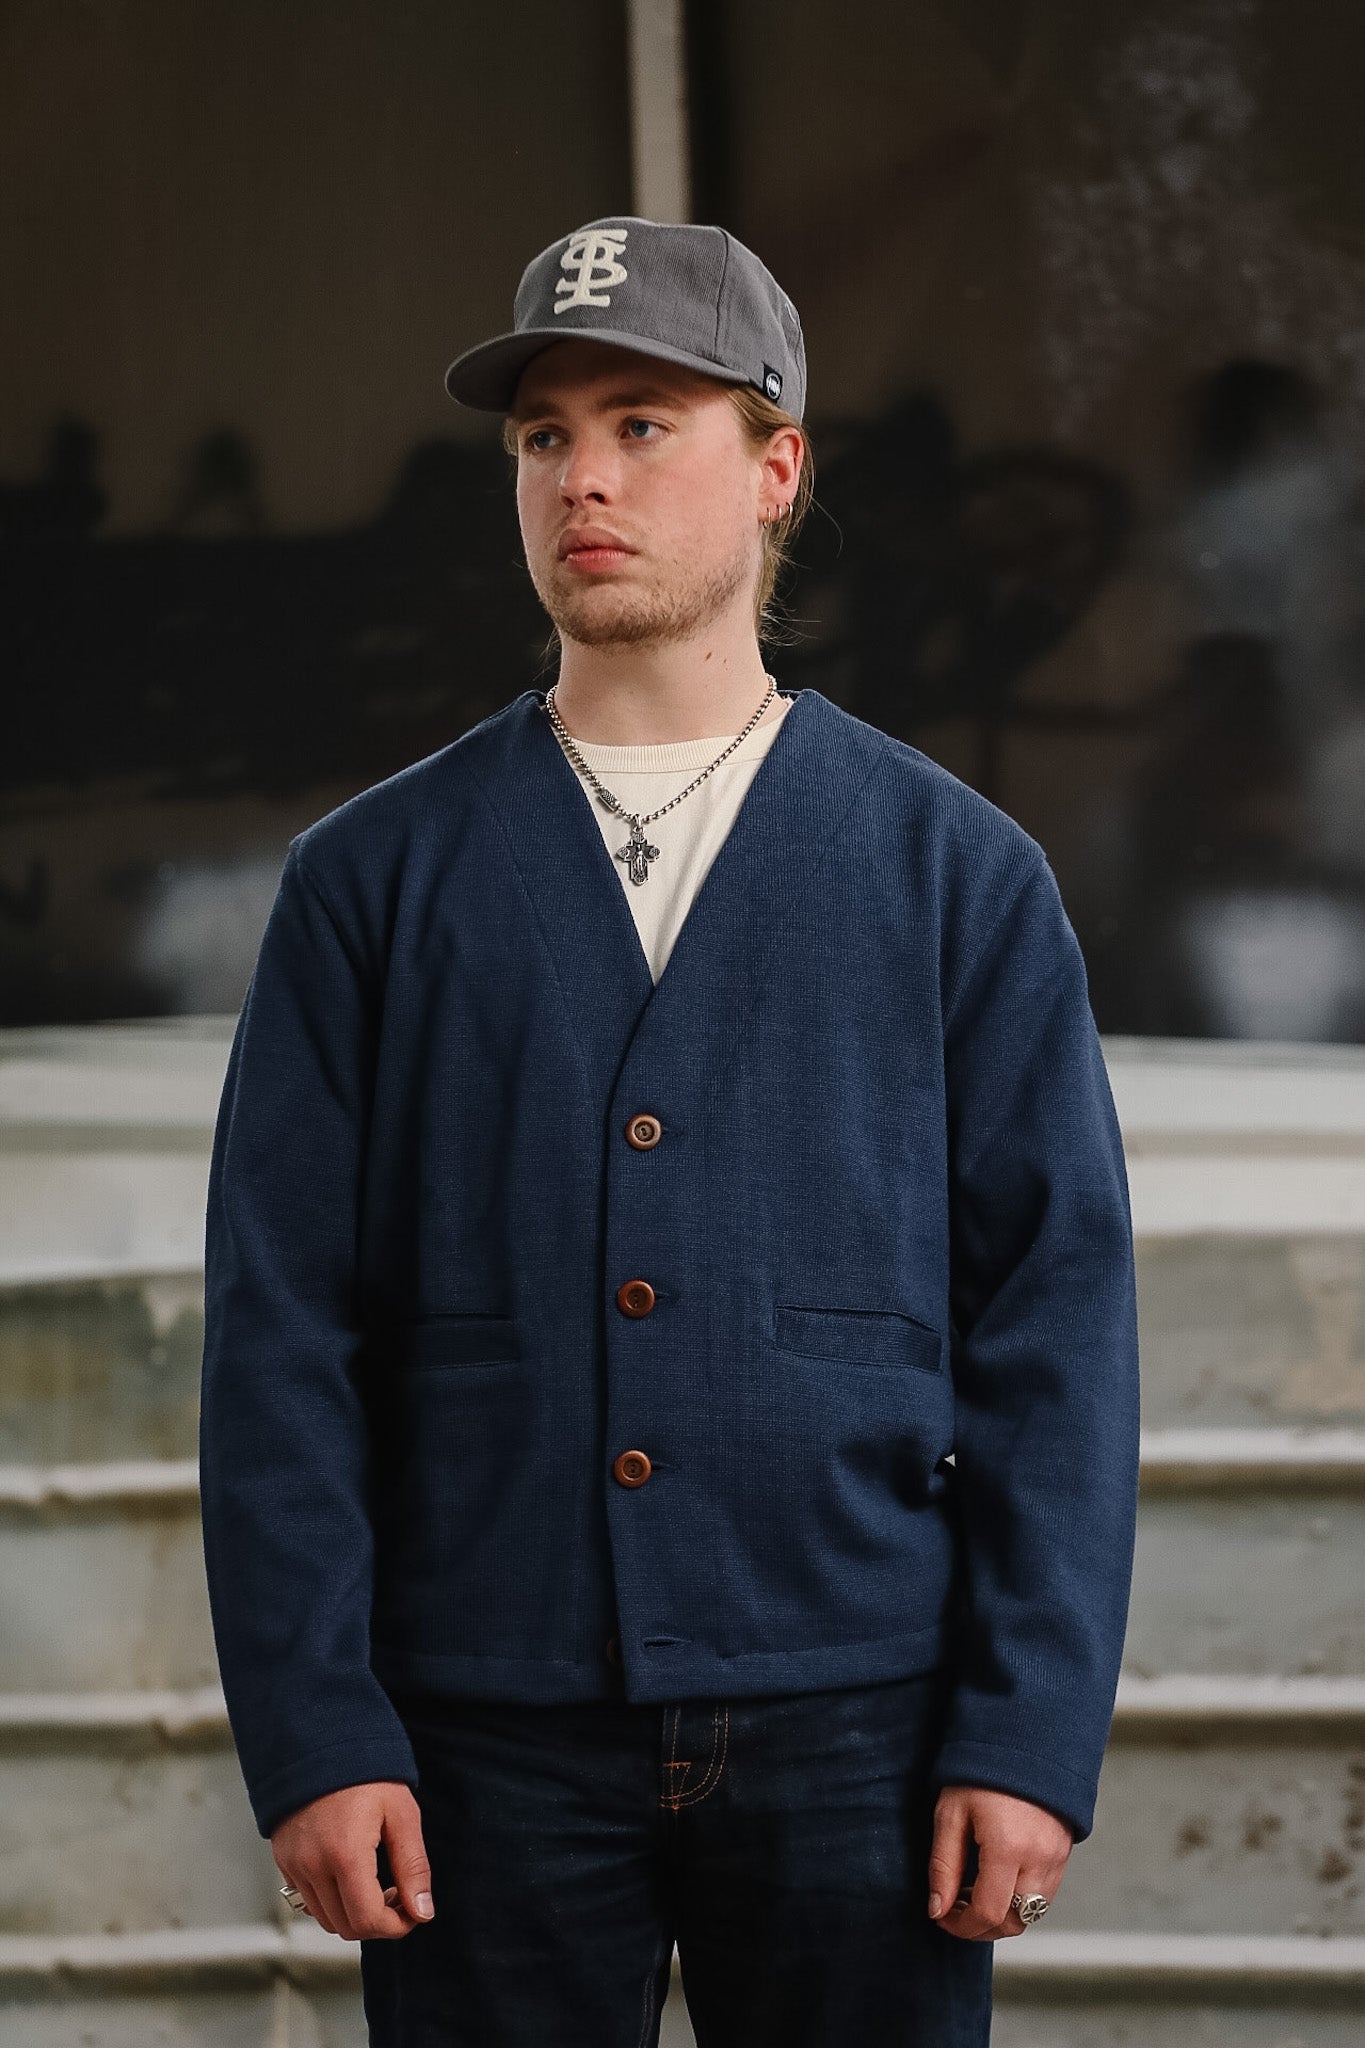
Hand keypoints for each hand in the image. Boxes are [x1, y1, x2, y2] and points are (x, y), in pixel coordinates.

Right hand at [273, 1780, 433, 1940]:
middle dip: (377, 1922)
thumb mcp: (400, 1813)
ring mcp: (293, 1864)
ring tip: (375, 1882)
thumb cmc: (365, 1772)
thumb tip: (423, 1912)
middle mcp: (312, 1866)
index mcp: (345, 1855)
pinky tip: (351, 1875)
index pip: (367, 1921)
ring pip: (325, 1919)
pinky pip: (307, 1900)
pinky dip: (332, 1901)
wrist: (321, 1741)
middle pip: (345, 1927)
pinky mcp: (284, 1859)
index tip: (412, 1911)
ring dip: (353, 1913)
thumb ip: (413, 1866)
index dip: (396, 1926)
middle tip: (397, 1894)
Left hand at [926, 1784, 1072, 1939]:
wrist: (1023, 1738)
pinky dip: (1019, 1900)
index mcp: (1008, 1848)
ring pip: (1031, 1913)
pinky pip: (1044, 1895)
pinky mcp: (1064, 1852)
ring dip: (1001, 1916)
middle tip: (955, 1910)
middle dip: (981, 1928)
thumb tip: (937, 1909)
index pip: (987, 1913)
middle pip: (1013, 1922)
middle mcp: (1039, 1859)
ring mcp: (1057, 1857)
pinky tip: (996, 1880)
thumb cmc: (982, 1771)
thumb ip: (943, 1866)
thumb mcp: (951, 1813)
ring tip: (973, 1893)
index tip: (941, 1916)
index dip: (960, 1926)